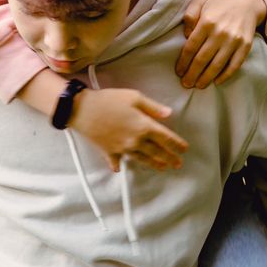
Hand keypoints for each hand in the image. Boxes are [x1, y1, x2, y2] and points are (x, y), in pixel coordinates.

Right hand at [70, 88, 187, 172]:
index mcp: (144, 126)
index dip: (177, 144)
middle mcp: (136, 141)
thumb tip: (168, 114)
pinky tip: (120, 168)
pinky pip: (116, 161)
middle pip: (157, 152)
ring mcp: (122, 148)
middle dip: (169, 158)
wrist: (82, 109)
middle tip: (178, 164)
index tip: (184, 149)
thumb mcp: (134, 97)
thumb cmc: (108, 100)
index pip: (166, 138)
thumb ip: (153, 107)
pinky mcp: (109, 151)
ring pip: (142, 159)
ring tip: (162, 167)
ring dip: (153, 164)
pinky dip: (118, 165)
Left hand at [176, 0, 266, 88]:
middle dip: (192, 74)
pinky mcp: (245, 46)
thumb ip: (189, 15)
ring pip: (217, 65)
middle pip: (202, 59)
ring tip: (198, 86)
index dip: (183, 62)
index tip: (179, 72)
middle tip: (186, 84)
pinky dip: (225, 76)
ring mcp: (234, 40)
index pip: (191, 47)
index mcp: (207, 22)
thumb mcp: (200, 1)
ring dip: (206, 78)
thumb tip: (186, 35)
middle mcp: (220, 32)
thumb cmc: (219, 3)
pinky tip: (216, 81)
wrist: (247, 2)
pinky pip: (234, 65)